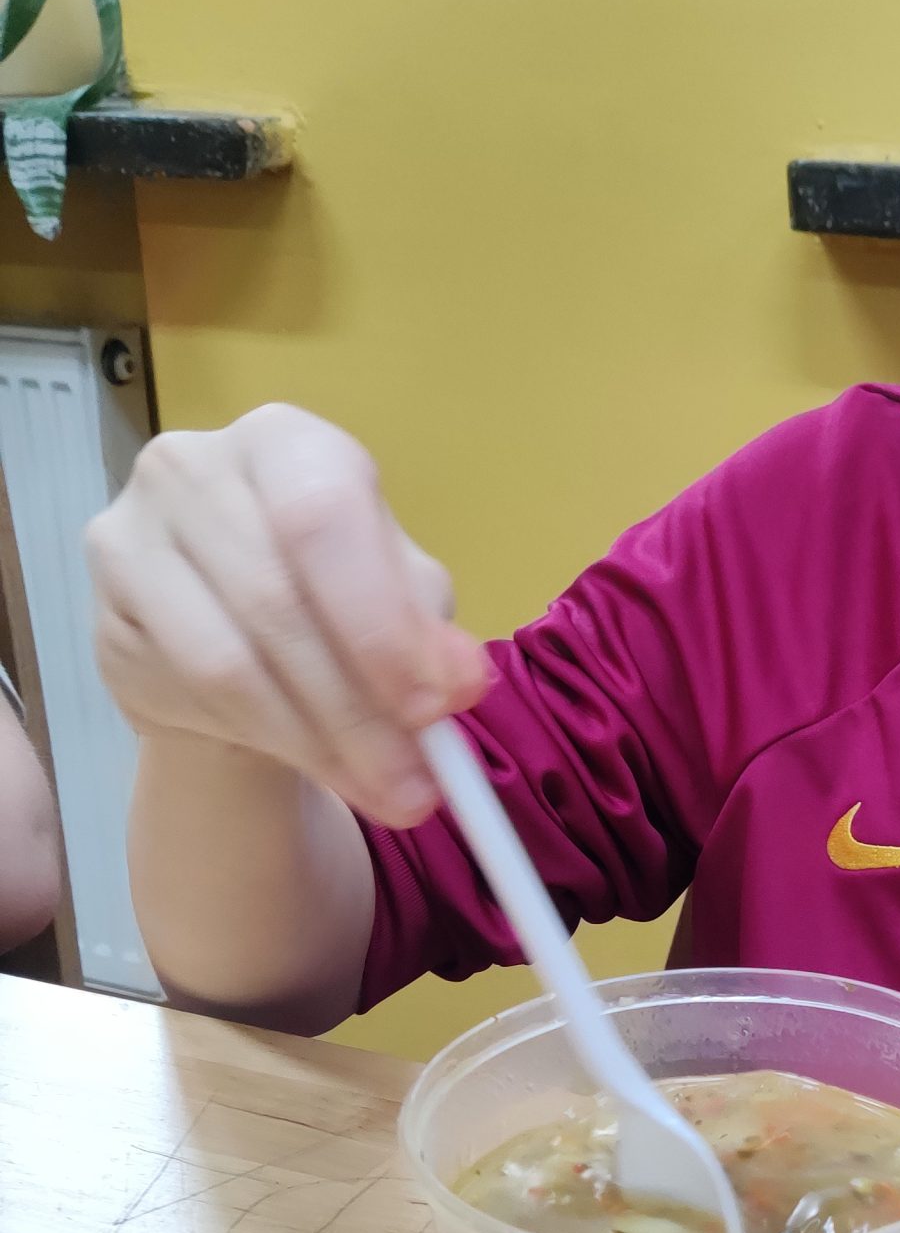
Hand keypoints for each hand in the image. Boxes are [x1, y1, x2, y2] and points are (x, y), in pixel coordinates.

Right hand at [88, 403, 489, 826]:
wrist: (227, 635)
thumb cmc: (329, 598)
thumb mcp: (399, 601)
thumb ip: (428, 634)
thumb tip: (460, 682)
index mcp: (284, 443)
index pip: (324, 518)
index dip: (380, 621)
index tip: (433, 709)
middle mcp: (192, 469)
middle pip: (276, 601)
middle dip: (359, 711)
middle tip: (415, 787)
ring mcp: (130, 539)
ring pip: (229, 663)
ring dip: (317, 744)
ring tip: (380, 790)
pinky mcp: (105, 617)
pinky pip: (190, 697)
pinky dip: (265, 743)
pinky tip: (311, 763)